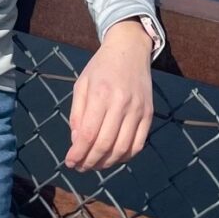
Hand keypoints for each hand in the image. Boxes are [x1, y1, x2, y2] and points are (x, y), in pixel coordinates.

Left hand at [64, 20, 153, 172]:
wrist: (130, 50)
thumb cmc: (101, 67)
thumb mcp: (82, 85)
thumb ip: (77, 114)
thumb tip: (77, 142)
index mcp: (100, 94)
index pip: (89, 134)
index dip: (78, 153)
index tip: (69, 162)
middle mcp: (121, 103)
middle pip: (105, 144)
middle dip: (90, 162)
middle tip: (80, 167)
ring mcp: (138, 110)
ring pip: (122, 148)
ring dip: (106, 163)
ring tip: (94, 165)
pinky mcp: (149, 114)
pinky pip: (138, 144)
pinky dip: (125, 156)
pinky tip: (113, 157)